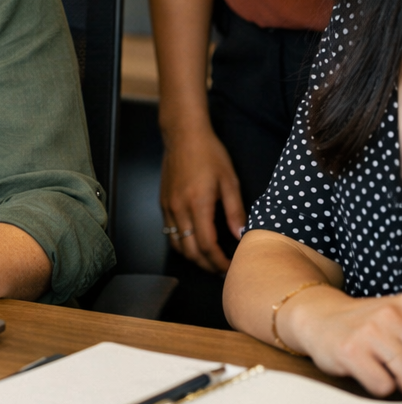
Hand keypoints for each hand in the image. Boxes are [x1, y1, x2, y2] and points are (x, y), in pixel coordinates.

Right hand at [161, 125, 246, 273]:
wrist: (183, 134)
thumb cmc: (209, 154)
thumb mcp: (229, 180)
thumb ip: (235, 211)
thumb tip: (241, 236)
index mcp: (198, 204)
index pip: (207, 246)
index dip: (220, 262)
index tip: (232, 267)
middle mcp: (179, 209)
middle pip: (190, 251)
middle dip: (207, 266)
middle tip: (223, 269)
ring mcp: (168, 207)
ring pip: (177, 245)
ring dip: (193, 257)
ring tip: (210, 259)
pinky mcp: (163, 203)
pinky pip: (170, 232)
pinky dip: (182, 243)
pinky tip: (195, 241)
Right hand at [288, 289, 401, 396]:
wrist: (316, 316)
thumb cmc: (363, 326)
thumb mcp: (397, 319)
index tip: (397, 355)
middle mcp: (390, 314)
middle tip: (391, 365)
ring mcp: (370, 331)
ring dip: (396, 381)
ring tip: (380, 367)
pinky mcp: (351, 351)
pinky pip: (383, 387)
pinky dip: (378, 387)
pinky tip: (365, 371)